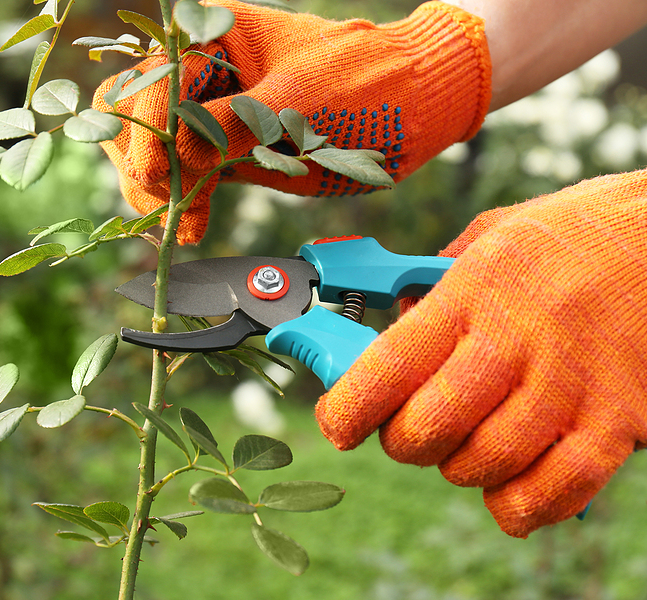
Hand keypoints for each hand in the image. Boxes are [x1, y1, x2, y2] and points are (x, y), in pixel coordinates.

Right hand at [93, 0, 490, 242]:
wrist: (415, 108)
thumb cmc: (365, 87)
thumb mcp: (296, 104)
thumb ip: (228, 128)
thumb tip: (169, 159)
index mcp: (213, 34)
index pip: (149, 82)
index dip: (148, 130)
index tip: (162, 176)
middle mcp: (201, 71)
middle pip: (133, 115)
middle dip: (143, 162)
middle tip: (169, 202)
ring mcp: (211, 112)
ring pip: (149, 150)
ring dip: (157, 190)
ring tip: (185, 223)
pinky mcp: (224, 150)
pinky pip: (182, 174)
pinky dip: (181, 201)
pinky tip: (193, 227)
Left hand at [315, 169, 646, 536]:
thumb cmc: (579, 232)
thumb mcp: (497, 233)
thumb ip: (438, 283)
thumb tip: (391, 326)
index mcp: (478, 287)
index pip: (389, 366)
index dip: (348, 408)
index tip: (336, 422)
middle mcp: (520, 339)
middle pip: (430, 427)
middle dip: (401, 440)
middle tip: (404, 428)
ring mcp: (574, 384)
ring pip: (485, 464)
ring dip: (457, 467)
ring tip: (463, 443)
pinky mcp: (622, 420)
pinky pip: (557, 490)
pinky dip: (519, 506)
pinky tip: (506, 489)